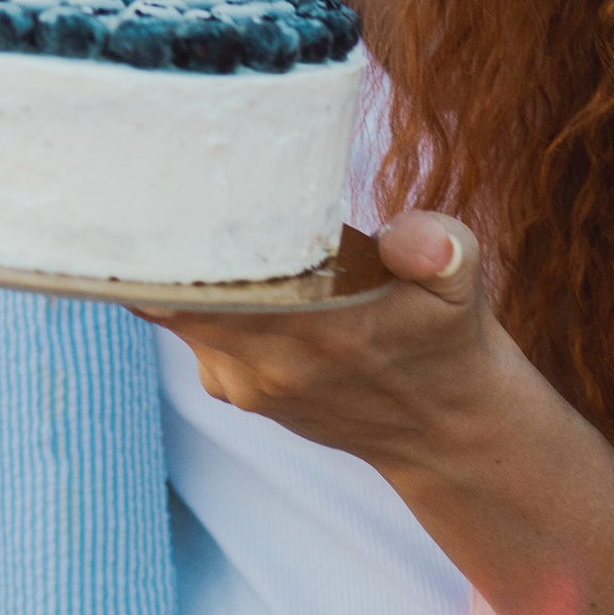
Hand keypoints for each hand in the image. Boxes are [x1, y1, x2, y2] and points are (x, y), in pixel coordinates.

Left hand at [160, 210, 507, 483]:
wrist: (444, 431)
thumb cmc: (446, 336)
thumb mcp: (461, 278)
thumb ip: (439, 248)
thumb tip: (415, 237)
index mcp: (319, 331)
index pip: (202, 293)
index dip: (163, 250)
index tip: (152, 194)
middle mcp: (269, 365)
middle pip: (170, 300)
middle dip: (159, 247)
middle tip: (157, 183)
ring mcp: (247, 387)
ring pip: (176, 317)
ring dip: (179, 274)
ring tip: (180, 215)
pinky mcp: (239, 396)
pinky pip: (194, 339)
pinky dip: (195, 303)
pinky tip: (219, 270)